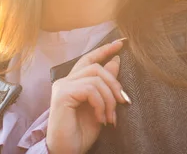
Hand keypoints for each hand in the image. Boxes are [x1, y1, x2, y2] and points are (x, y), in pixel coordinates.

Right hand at [46, 39, 129, 153]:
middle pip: (97, 67)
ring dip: (109, 98)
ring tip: (110, 117)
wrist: (68, 152)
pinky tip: (101, 118)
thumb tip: (116, 61)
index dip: (105, 50)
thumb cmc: (82, 133)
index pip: (90, 59)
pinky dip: (101, 104)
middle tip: (124, 101)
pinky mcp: (62, 95)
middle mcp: (66, 81)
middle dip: (115, 83)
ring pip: (96, 78)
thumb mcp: (101, 106)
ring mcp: (62, 87)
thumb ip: (106, 85)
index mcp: (74, 82)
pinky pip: (90, 89)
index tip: (121, 43)